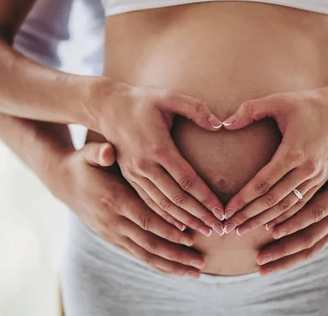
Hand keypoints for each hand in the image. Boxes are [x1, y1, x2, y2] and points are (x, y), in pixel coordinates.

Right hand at [52, 141, 205, 277]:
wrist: (63, 182)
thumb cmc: (83, 164)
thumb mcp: (88, 154)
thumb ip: (99, 151)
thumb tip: (107, 151)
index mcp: (113, 199)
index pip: (144, 218)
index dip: (167, 229)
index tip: (189, 237)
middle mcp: (113, 221)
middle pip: (148, 243)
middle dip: (176, 254)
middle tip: (201, 262)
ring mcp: (112, 233)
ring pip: (145, 254)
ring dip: (171, 264)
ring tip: (195, 272)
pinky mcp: (112, 238)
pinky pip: (138, 255)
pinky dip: (158, 263)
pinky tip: (176, 268)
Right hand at [90, 79, 225, 235]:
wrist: (105, 107)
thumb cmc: (141, 100)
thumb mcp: (168, 96)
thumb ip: (195, 108)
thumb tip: (219, 123)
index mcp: (158, 148)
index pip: (187, 181)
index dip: (206, 199)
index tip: (222, 212)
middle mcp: (145, 166)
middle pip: (176, 199)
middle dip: (199, 216)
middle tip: (219, 230)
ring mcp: (134, 174)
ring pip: (161, 206)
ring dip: (184, 221)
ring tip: (204, 232)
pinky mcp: (129, 178)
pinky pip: (148, 203)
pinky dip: (164, 218)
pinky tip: (179, 227)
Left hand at [221, 82, 327, 233]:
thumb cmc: (307, 103)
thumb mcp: (277, 100)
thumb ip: (249, 110)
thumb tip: (224, 124)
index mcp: (294, 152)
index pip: (263, 183)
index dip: (243, 199)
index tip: (227, 211)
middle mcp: (307, 169)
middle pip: (274, 200)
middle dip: (250, 216)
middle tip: (229, 228)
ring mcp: (317, 177)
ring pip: (288, 207)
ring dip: (265, 220)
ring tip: (244, 230)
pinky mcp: (322, 179)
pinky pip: (301, 204)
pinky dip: (285, 217)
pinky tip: (269, 225)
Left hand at [255, 137, 327, 274]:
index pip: (317, 212)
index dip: (296, 222)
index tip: (273, 231)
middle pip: (310, 238)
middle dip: (284, 249)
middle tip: (258, 258)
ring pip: (311, 249)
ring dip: (286, 260)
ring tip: (261, 268)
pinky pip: (314, 248)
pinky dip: (295, 258)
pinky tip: (275, 265)